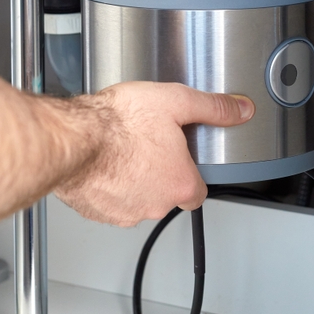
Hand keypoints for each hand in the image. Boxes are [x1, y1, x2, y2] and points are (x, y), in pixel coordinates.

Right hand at [54, 82, 255, 226]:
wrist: (74, 138)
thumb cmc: (119, 123)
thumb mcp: (176, 101)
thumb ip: (212, 108)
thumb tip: (239, 109)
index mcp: (179, 183)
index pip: (198, 193)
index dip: (191, 175)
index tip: (183, 160)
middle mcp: (154, 204)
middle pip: (166, 195)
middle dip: (160, 173)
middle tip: (149, 144)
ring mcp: (123, 211)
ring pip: (136, 198)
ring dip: (133, 179)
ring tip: (125, 148)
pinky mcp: (96, 211)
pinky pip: (109, 200)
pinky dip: (108, 184)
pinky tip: (104, 160)